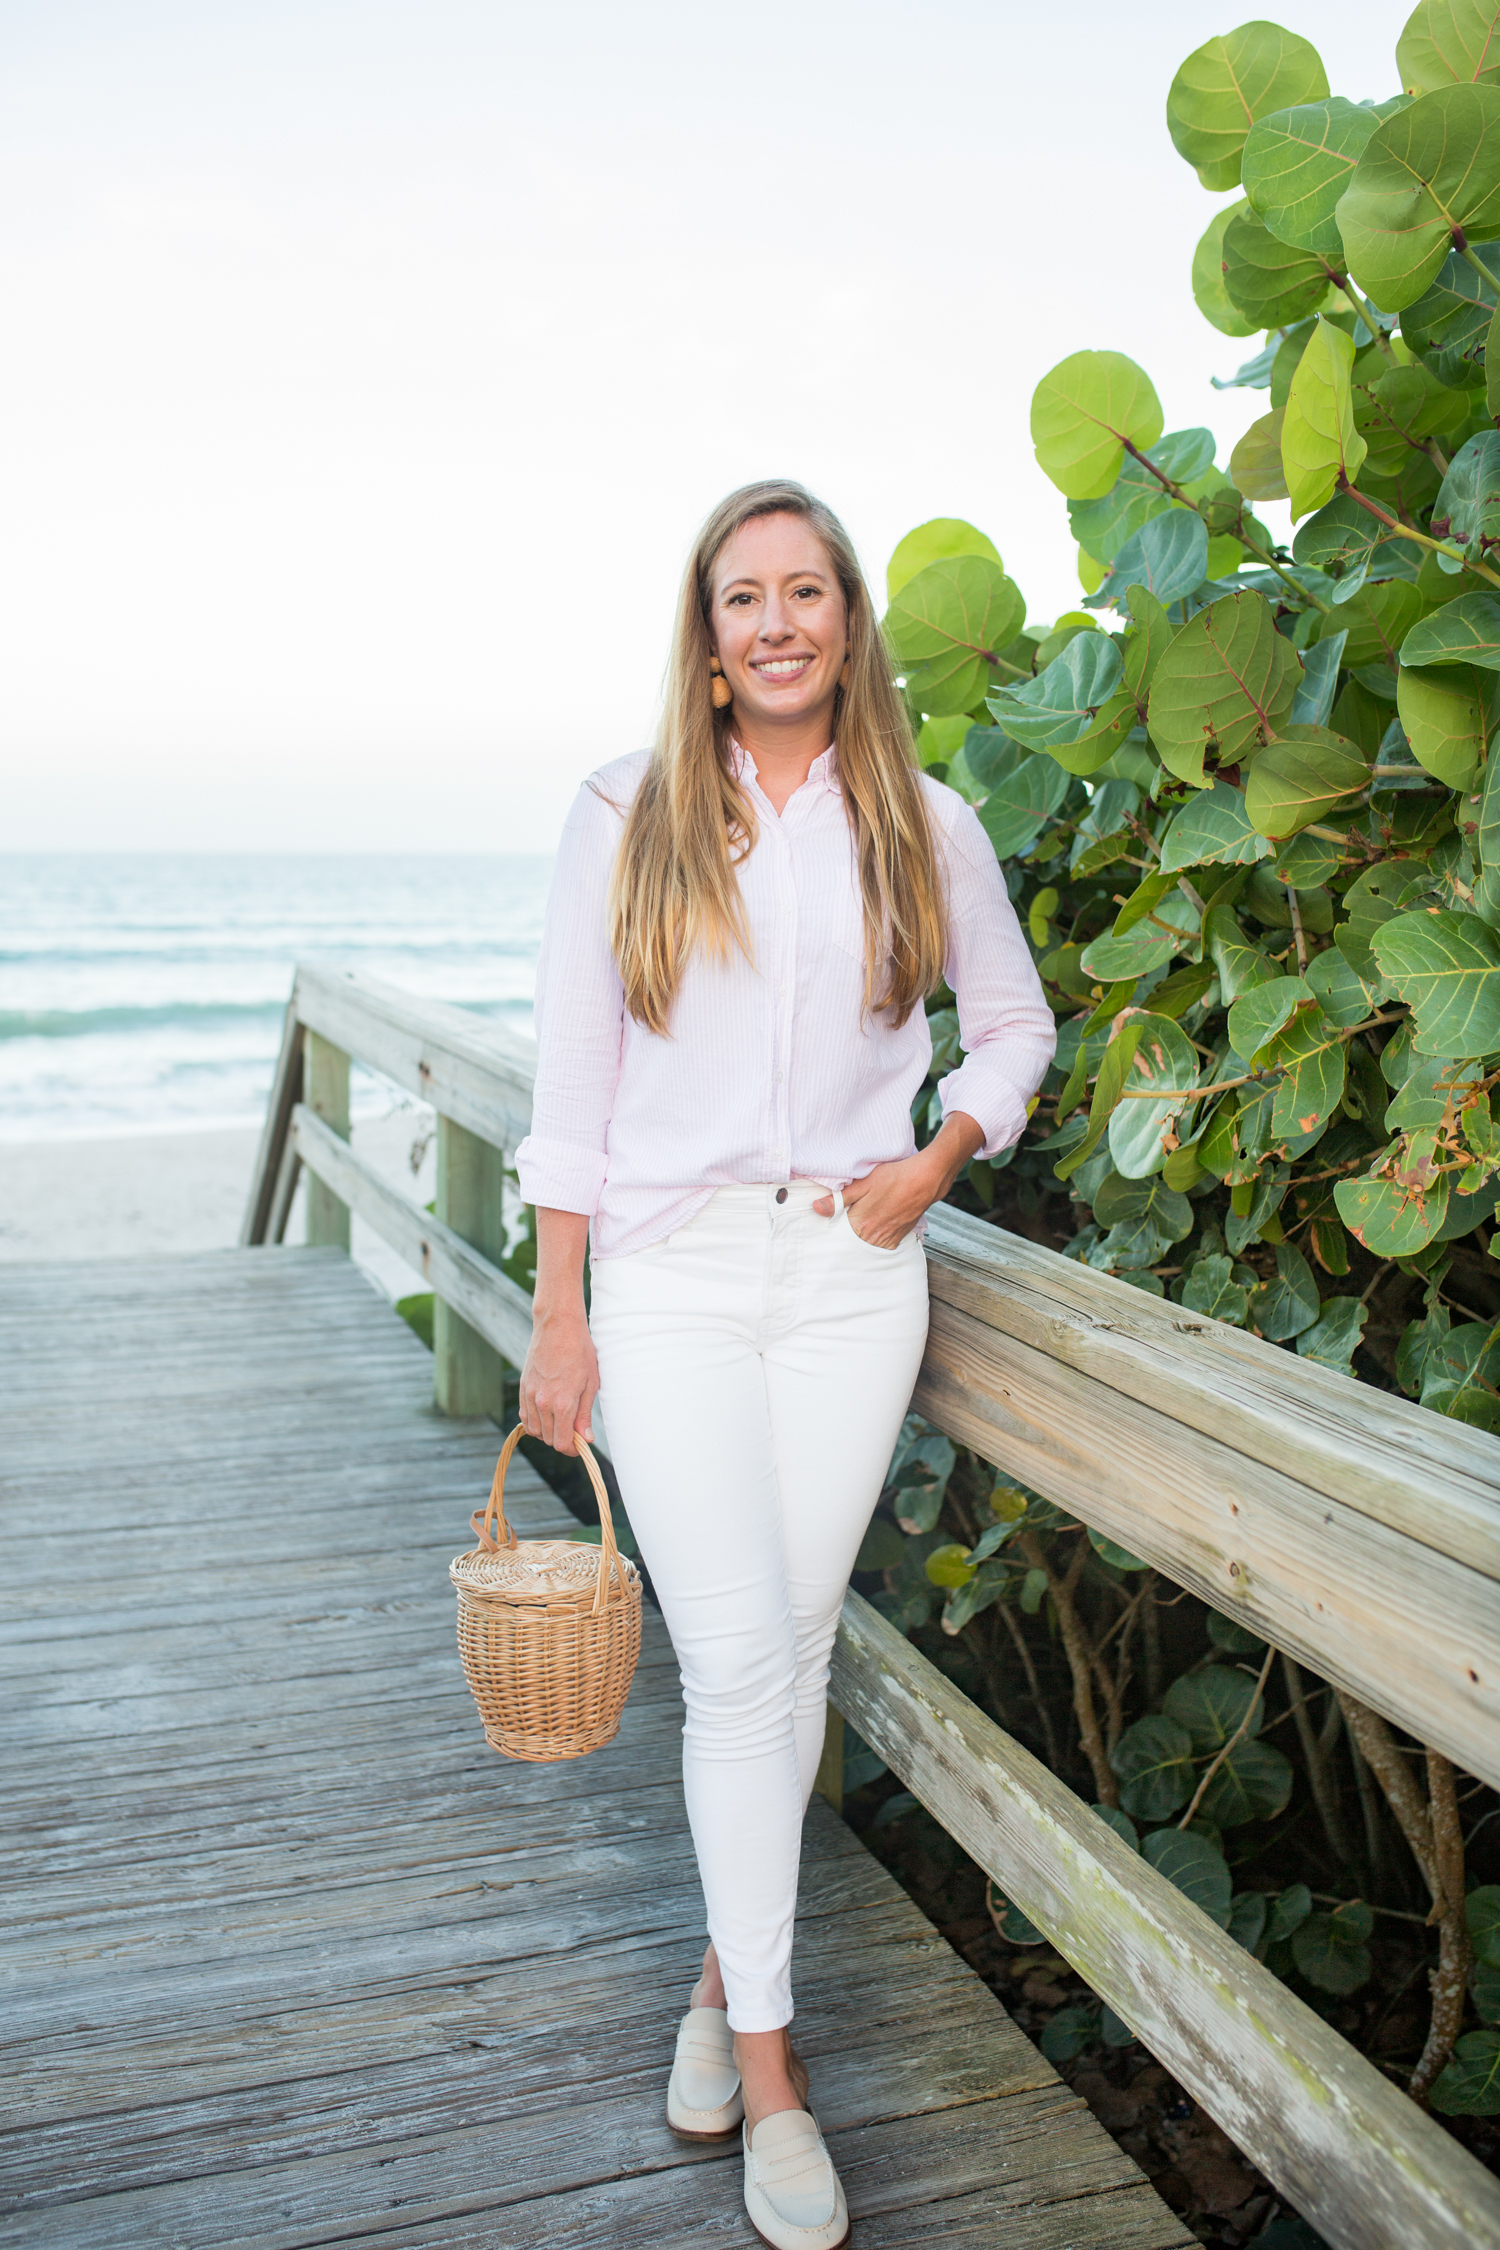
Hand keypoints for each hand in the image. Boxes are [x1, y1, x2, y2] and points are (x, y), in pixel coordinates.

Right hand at [519, 1303, 598, 1454]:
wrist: (558, 1326)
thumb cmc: (580, 1351)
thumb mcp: (590, 1383)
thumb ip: (584, 1414)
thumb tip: (585, 1438)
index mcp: (562, 1404)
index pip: (561, 1443)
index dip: (572, 1449)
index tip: (580, 1444)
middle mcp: (542, 1403)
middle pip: (548, 1439)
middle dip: (562, 1440)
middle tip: (575, 1430)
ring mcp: (530, 1395)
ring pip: (535, 1430)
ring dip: (548, 1432)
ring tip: (562, 1421)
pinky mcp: (523, 1387)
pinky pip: (525, 1416)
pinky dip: (535, 1421)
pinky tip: (547, 1413)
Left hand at [813, 1111, 985, 1247]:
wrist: (925, 1180)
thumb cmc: (893, 1177)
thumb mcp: (863, 1183)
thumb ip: (839, 1199)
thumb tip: (816, 1208)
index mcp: (860, 1224)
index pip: (837, 1232)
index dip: (835, 1222)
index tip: (834, 1216)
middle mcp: (873, 1237)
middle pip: (851, 1239)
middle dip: (848, 1229)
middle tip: (855, 1211)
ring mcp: (887, 1239)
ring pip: (866, 1241)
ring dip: (863, 1232)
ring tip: (868, 1215)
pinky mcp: (899, 1238)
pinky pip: (882, 1242)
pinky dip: (877, 1235)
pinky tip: (878, 1221)